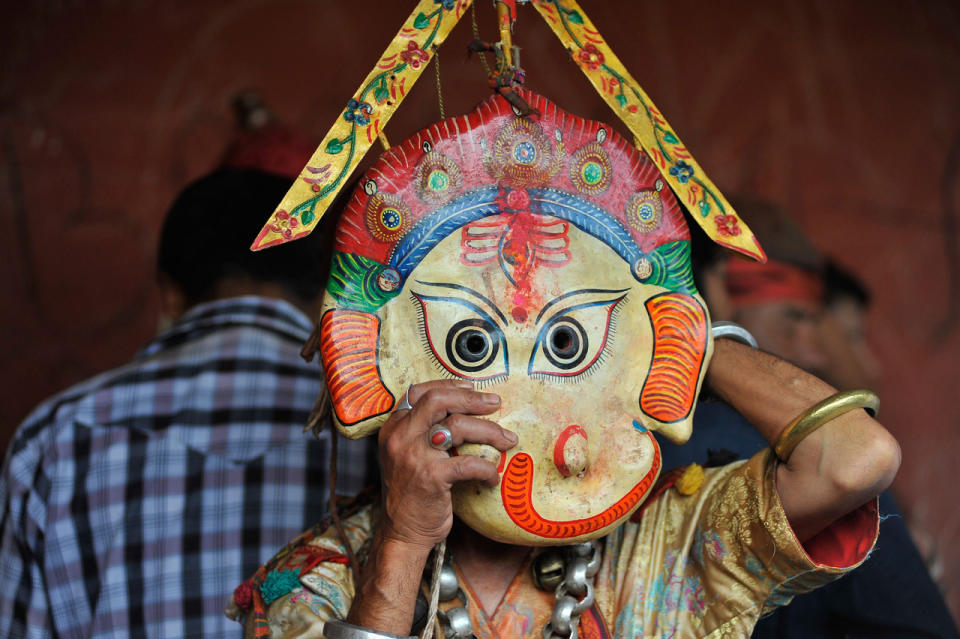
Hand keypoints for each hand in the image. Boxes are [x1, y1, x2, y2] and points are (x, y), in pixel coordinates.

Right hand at [377, 379, 516, 550]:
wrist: (402, 533)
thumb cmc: (411, 494)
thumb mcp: (406, 455)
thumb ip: (423, 432)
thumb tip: (462, 410)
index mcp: (394, 428)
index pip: (420, 393)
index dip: (449, 386)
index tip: (471, 388)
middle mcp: (400, 437)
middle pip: (439, 401)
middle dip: (472, 398)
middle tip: (495, 404)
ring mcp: (414, 456)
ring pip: (458, 426)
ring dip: (489, 431)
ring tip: (506, 440)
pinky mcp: (432, 477)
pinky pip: (469, 463)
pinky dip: (487, 468)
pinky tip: (492, 476)